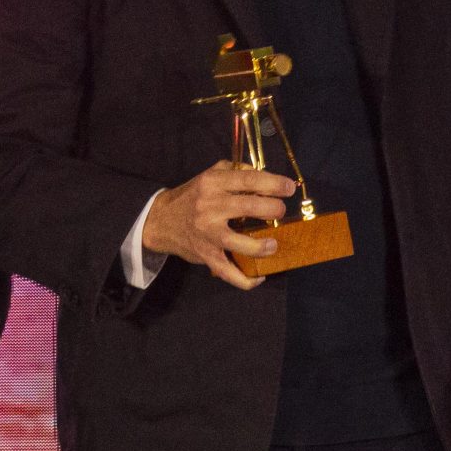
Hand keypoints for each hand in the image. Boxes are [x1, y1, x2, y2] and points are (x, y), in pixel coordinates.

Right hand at [141, 162, 295, 290]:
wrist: (161, 220)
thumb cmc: (192, 196)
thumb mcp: (209, 174)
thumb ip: (236, 170)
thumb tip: (265, 175)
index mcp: (212, 183)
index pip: (248, 179)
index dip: (273, 183)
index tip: (289, 188)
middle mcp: (209, 206)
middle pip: (248, 207)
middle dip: (272, 209)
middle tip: (280, 212)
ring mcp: (207, 233)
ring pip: (237, 242)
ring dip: (261, 245)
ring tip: (272, 245)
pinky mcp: (206, 255)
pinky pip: (228, 272)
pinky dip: (246, 280)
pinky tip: (259, 277)